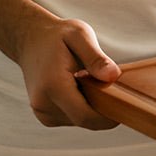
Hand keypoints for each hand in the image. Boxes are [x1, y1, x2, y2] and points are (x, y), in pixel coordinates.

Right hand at [14, 15, 121, 129]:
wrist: (31, 40)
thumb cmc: (58, 36)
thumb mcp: (80, 35)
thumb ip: (96, 58)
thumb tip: (113, 76)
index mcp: (53, 85)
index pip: (85, 116)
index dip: (107, 118)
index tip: (125, 107)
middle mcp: (43, 103)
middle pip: (83, 120)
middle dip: (102, 110)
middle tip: (113, 88)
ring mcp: (41, 111)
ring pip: (77, 121)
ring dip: (91, 107)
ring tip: (90, 81)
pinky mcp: (43, 114)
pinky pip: (70, 118)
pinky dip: (81, 107)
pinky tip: (80, 87)